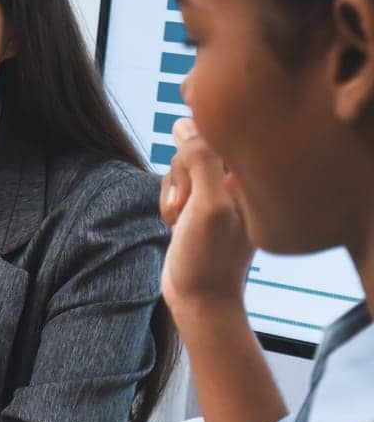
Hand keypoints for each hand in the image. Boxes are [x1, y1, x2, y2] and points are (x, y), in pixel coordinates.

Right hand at [160, 118, 253, 315]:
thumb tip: (183, 123)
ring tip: (179, 222)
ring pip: (182, 166)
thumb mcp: (208, 205)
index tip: (191, 192)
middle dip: (179, 177)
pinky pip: (177, 184)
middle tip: (184, 210)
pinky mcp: (201, 204)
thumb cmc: (209, 257)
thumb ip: (200, 159)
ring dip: (171, 192)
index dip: (193, 154)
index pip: (217, 134)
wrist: (200, 298)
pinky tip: (175, 225)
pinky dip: (169, 201)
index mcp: (253, 175)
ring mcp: (219, 192)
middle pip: (195, 147)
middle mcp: (239, 180)